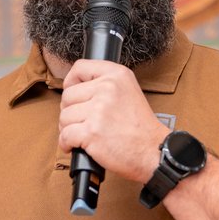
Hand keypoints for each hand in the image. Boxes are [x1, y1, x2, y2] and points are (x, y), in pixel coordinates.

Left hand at [58, 59, 166, 182]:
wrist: (153, 151)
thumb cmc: (141, 127)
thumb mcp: (128, 91)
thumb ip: (104, 84)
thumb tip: (72, 88)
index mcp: (117, 75)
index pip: (80, 68)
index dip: (71, 82)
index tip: (74, 95)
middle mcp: (107, 88)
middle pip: (68, 95)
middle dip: (70, 111)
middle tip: (82, 122)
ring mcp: (98, 110)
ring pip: (64, 117)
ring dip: (68, 129)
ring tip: (82, 135)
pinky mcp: (92, 132)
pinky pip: (65, 136)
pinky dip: (66, 144)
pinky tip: (75, 146)